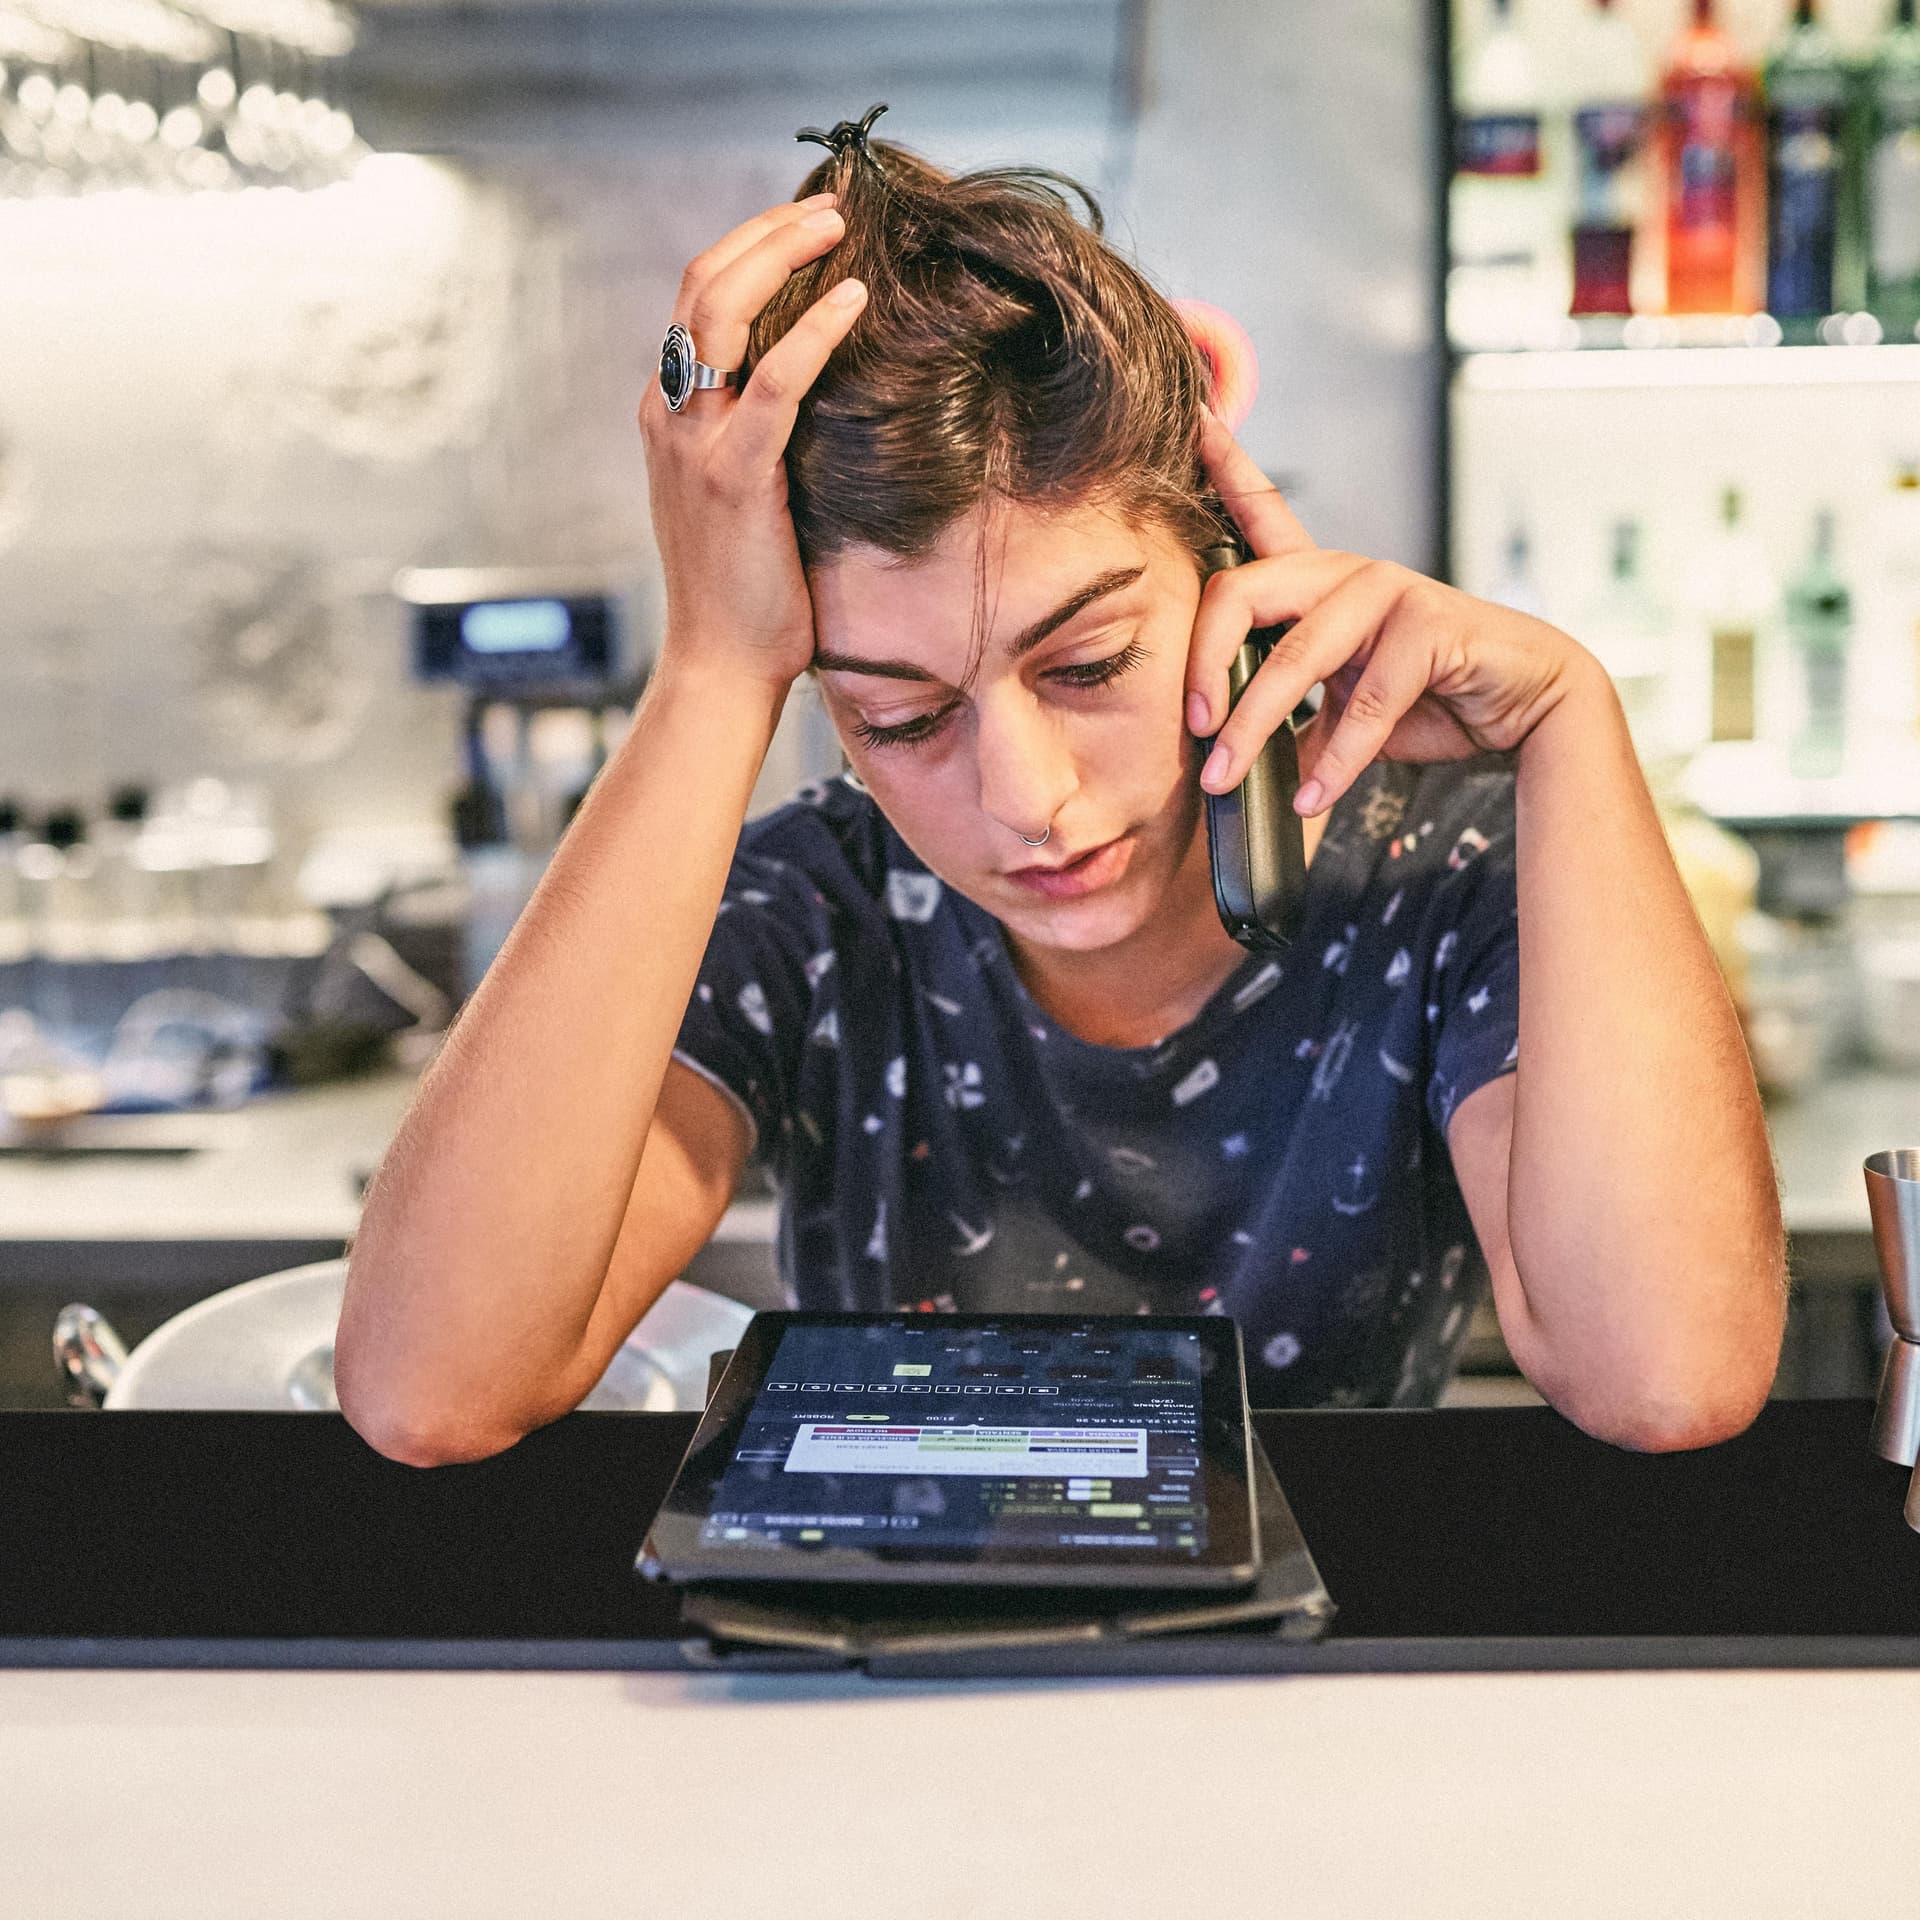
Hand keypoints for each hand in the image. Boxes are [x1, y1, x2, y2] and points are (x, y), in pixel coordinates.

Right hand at [637, 192, 867, 688]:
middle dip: (765, 233)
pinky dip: (815, 331)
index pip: (696, 304)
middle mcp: (670, 416)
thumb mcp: (741, 501)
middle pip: (702, 285)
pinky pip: (775, 382)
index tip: (804, 229)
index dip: (747, 251)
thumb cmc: (745, 596)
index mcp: (668, 417)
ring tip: (839, 228)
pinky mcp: (735, 476)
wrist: (720, 666)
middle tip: (830, 208)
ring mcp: (695, 443)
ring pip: (723, 310)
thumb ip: (756, 443)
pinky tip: (854, 301)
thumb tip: (819, 405)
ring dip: (784, 255)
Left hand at [1184, 408, 1587, 815]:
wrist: (1526, 707)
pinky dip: (1335, 760)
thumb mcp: (1343, 709)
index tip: (1192, 419)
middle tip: (1192, 729)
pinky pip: (1364, 701)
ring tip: (1228, 778)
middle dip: (1203, 665)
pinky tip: (1313, 797)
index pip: (1262, 514)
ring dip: (1254, 729)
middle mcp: (1347, 574)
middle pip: (1241, 593)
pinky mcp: (1429, 626)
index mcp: (1320, 582)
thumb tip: (1230, 765)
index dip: (1227, 466)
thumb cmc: (1432, 699)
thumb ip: (1292, 718)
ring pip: (1295, 658)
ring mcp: (1389, 591)